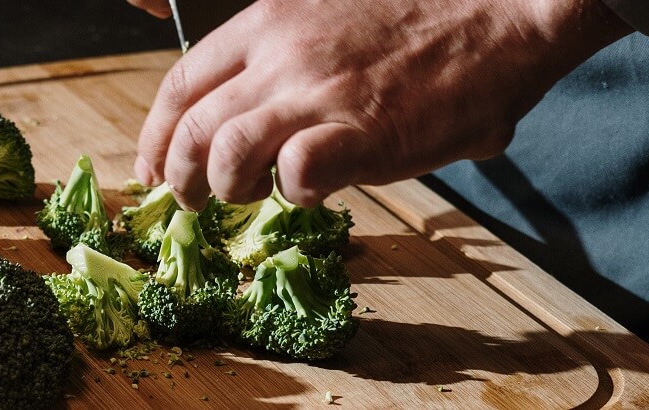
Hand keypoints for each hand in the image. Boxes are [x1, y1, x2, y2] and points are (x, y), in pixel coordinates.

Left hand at [134, 0, 631, 209]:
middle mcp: (281, 56)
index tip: (152, 167)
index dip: (156, 135)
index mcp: (268, 22)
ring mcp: (318, 93)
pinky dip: (295, 194)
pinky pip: (295, 177)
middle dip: (180, 178)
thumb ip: (281, 61)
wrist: (497, 13)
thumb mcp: (328, 19)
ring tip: (251, 197)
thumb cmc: (418, 21)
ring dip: (229, 190)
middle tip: (193, 200)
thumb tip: (254, 122)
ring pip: (226, 156)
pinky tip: (316, 189)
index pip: (181, 83)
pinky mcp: (361, 133)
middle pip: (192, 130)